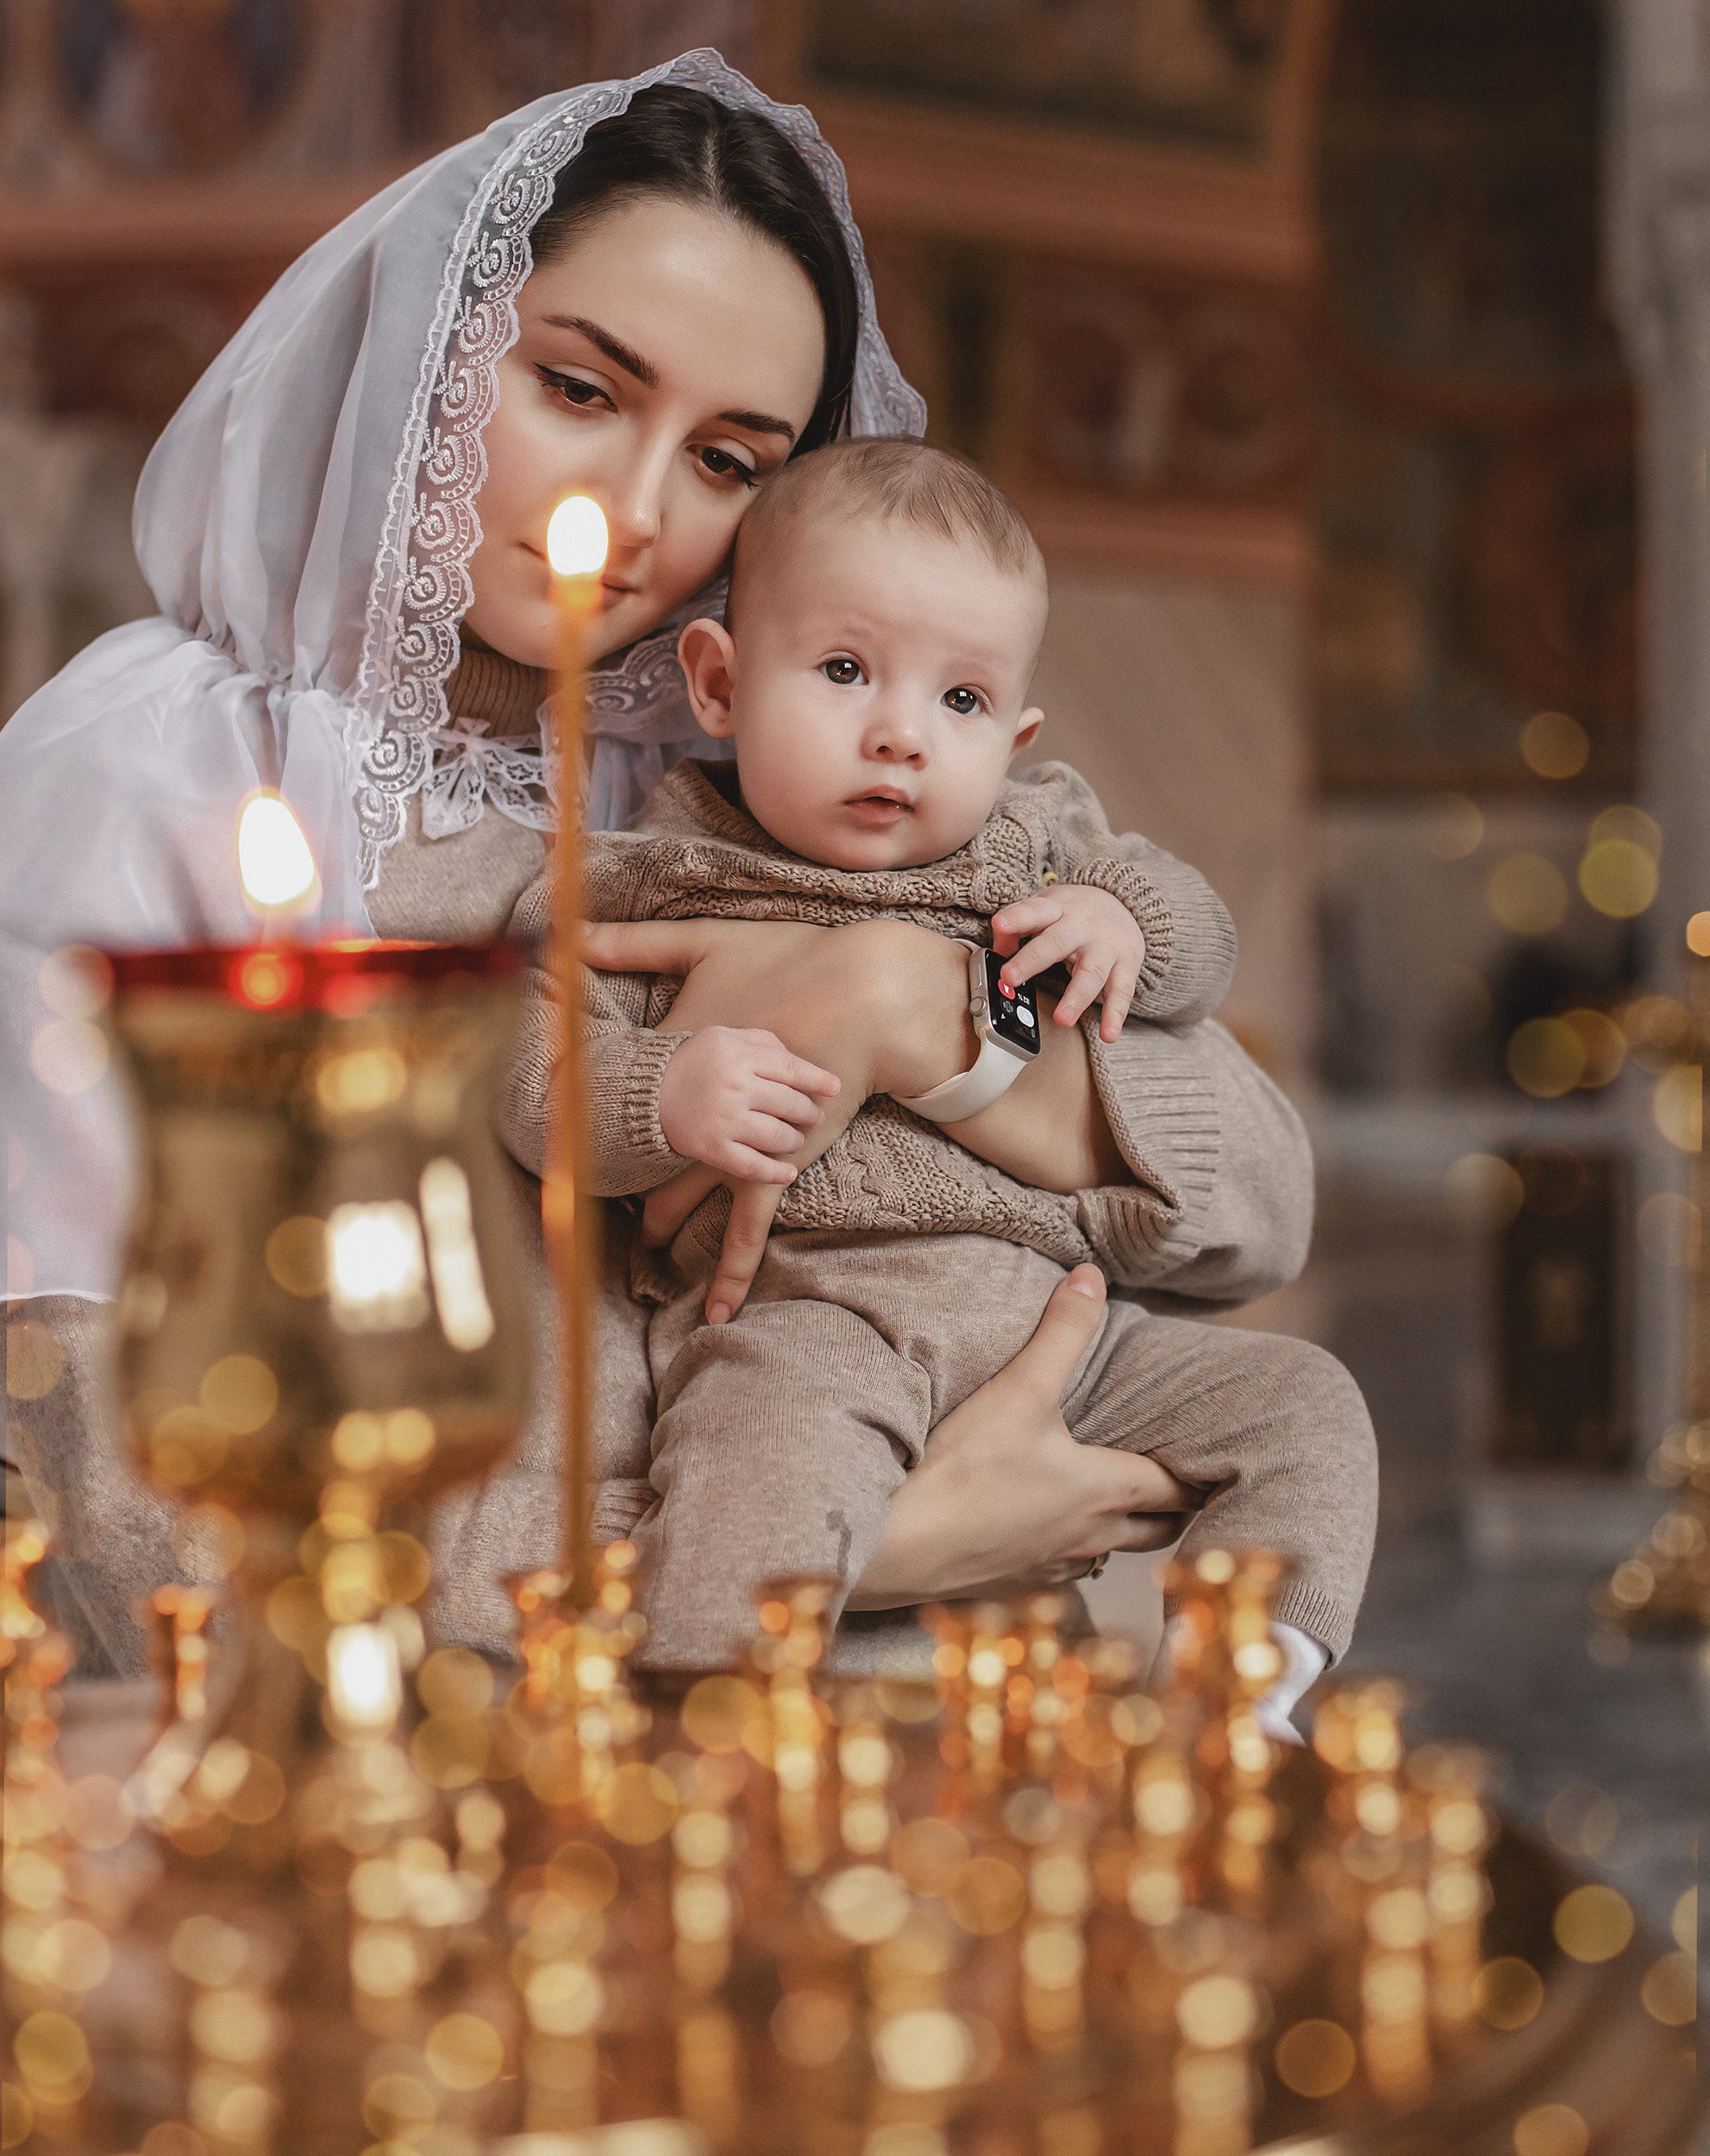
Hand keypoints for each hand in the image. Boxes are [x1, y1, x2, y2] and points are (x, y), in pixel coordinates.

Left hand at [586, 917, 973, 1323]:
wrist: (863, 993)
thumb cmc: (788, 960)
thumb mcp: (702, 942)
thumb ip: (631, 941)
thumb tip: (568, 927)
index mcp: (672, 1061)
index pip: (607, 1096)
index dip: (575, 1112)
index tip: (540, 1126)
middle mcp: (694, 1113)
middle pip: (635, 1153)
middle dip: (603, 1175)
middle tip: (572, 1191)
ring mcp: (733, 1145)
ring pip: (678, 1198)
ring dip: (657, 1222)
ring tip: (635, 1247)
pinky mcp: (773, 1167)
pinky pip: (746, 1231)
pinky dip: (729, 1273)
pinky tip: (716, 1311)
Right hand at [657, 1026, 838, 1184]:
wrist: (644, 1092)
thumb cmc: (692, 1061)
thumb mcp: (724, 1037)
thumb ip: (762, 1042)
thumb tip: (800, 1062)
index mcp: (739, 1056)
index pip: (791, 1069)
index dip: (817, 1080)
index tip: (835, 1088)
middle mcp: (735, 1088)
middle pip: (790, 1105)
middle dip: (808, 1113)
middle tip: (813, 1116)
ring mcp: (724, 1121)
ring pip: (778, 1137)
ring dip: (794, 1141)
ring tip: (795, 1139)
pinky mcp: (713, 1149)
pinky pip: (754, 1167)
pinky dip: (776, 1173)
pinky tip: (788, 1173)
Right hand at [847, 1266, 1202, 1607]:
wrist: (897, 1546)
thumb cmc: (962, 1471)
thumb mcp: (1018, 1389)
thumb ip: (1062, 1333)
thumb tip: (1092, 1278)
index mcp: (1105, 1490)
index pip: (1179, 1488)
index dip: (1201, 1473)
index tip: (1217, 1460)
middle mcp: (1091, 1537)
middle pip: (1161, 1531)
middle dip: (1177, 1507)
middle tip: (1183, 1480)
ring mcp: (1053, 1568)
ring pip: (1112, 1555)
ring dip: (1125, 1532)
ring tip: (1122, 1502)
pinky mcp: (1015, 1587)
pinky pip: (1064, 1572)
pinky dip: (1073, 1550)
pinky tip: (1050, 1529)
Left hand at [991, 885, 1144, 1042]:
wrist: (1124, 905)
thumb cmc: (1075, 912)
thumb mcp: (1046, 907)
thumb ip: (1020, 925)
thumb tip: (999, 951)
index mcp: (1057, 908)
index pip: (1034, 910)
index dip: (1017, 917)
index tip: (999, 924)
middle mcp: (1082, 926)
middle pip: (1057, 943)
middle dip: (1033, 960)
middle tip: (1010, 977)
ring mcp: (1106, 947)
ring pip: (1092, 972)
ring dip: (1076, 997)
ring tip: (1061, 1019)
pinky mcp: (1126, 966)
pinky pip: (1122, 992)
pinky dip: (1115, 1015)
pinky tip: (1108, 1034)